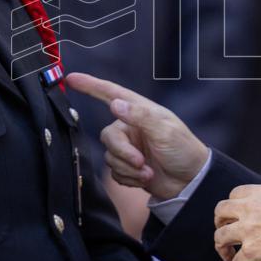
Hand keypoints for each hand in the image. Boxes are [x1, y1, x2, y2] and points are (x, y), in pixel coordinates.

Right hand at [66, 72, 208, 200]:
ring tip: (149, 172)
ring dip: (129, 169)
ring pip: (110, 157)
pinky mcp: (127, 166)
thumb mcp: (165, 130)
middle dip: (123, 153)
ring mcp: (128, 147)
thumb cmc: (184, 150)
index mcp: (140, 111)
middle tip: (142, 162)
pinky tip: (145, 178)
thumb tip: (115, 104)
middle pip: (108, 137)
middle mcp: (130, 127)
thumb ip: (140, 116)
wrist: (190, 182)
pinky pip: (114, 172)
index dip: (90, 85)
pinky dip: (129, 178)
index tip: (70, 79)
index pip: (111, 93)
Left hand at [213, 185, 260, 260]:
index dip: (234, 206)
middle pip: (221, 211)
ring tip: (229, 257)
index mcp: (260, 194)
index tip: (236, 215)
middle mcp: (250, 209)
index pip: (235, 194)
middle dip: (220, 223)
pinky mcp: (251, 252)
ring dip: (222, 248)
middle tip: (225, 234)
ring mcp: (248, 230)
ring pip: (220, 237)